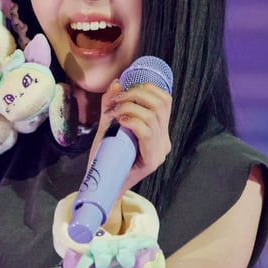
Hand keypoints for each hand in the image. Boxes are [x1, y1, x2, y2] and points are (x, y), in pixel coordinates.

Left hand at [89, 79, 172, 194]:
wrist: (103, 185)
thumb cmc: (106, 156)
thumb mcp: (108, 125)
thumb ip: (112, 105)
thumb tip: (117, 82)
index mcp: (160, 130)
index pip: (164, 100)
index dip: (145, 88)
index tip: (123, 91)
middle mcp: (164, 140)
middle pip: (161, 103)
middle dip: (136, 94)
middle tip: (116, 100)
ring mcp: (160, 151)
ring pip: (153, 116)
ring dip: (130, 107)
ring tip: (114, 112)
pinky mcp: (153, 160)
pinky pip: (147, 132)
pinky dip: (132, 121)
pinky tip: (120, 122)